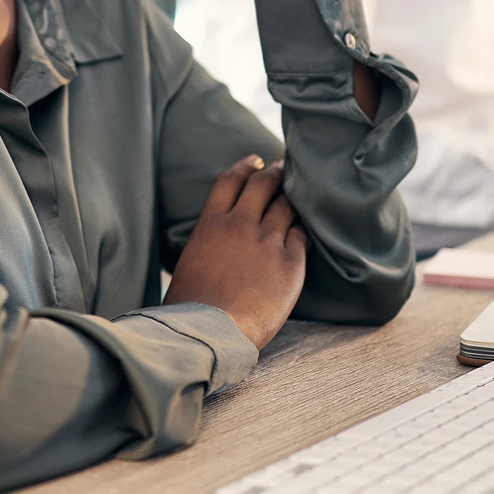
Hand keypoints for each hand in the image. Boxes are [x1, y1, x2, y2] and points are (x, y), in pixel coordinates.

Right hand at [164, 155, 306, 350]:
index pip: (230, 181)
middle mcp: (240, 225)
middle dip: (275, 172)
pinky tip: (304, 230)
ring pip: (285, 206)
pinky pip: (301, 236)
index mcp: (211, 224)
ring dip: (292, 197)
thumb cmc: (190, 308)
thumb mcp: (189, 263)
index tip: (255, 161)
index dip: (245, 166)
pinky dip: (302, 229)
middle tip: (283, 168)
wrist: (211, 332)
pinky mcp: (290, 263)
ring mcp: (267, 242)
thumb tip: (213, 244)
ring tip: (300, 194)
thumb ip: (206, 244)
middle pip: (263, 184)